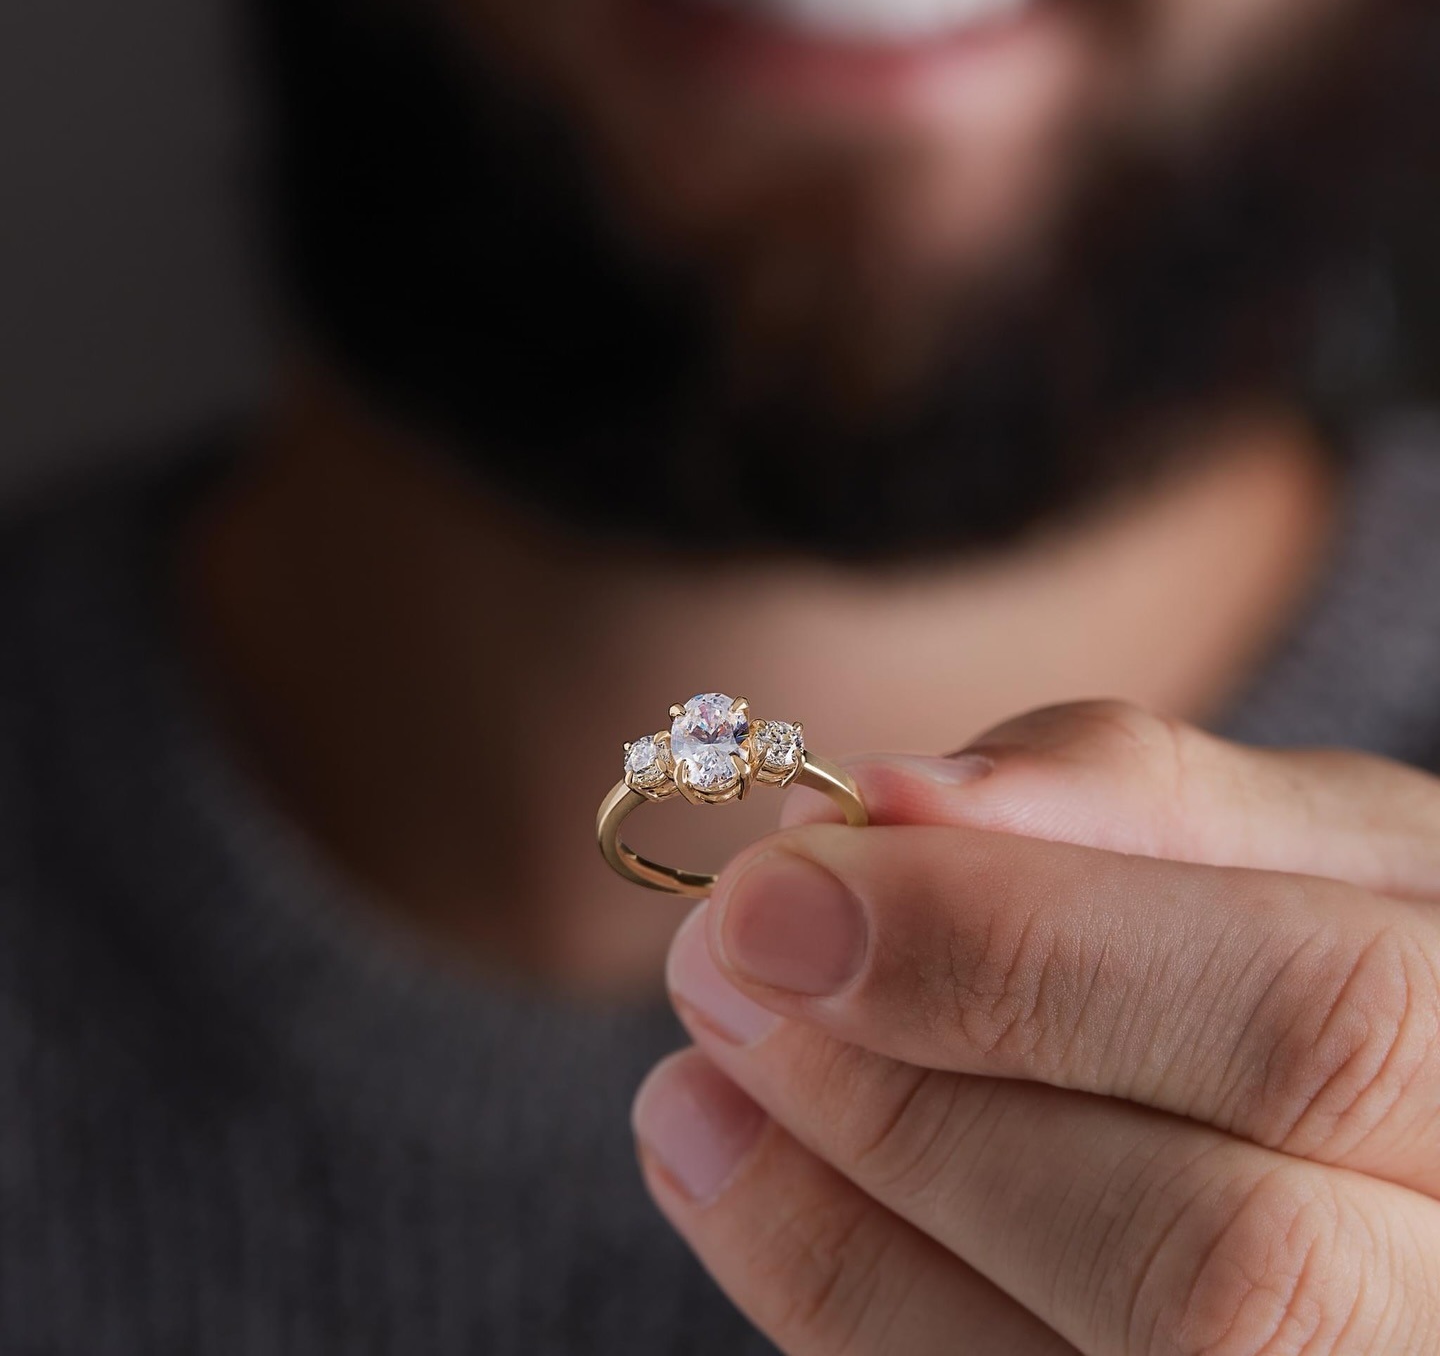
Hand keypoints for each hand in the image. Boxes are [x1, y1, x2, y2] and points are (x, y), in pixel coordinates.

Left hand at [633, 702, 1439, 1354]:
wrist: (1427, 1144)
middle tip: (716, 968)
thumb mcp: (1329, 848)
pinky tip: (749, 1190)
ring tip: (694, 1085)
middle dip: (909, 1100)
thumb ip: (1133, 801)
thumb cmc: (1388, 964)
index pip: (1307, 1024)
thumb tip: (887, 802)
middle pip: (1212, 1261)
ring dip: (839, 1230)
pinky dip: (853, 1309)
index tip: (777, 882)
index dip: (1013, 948)